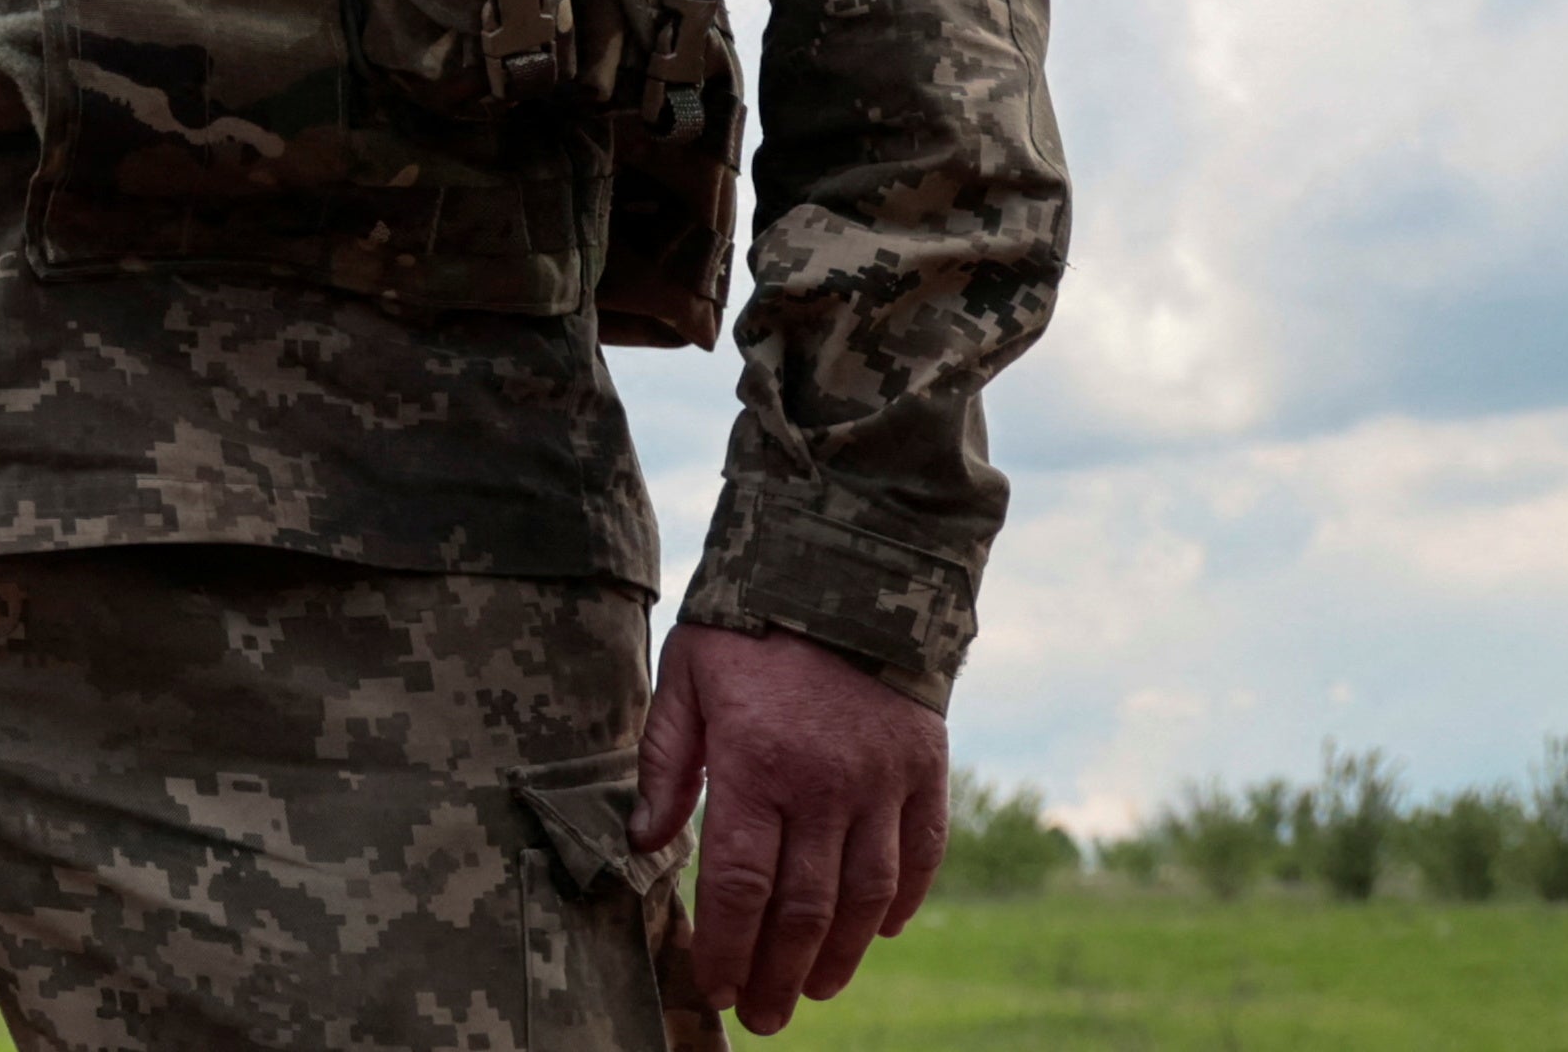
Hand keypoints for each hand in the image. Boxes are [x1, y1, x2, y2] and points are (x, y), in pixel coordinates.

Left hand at [629, 623, 946, 1033]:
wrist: (845, 560)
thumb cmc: (749, 622)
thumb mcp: (684, 676)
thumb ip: (663, 762)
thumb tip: (643, 844)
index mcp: (755, 764)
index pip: (740, 886)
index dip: (727, 948)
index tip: (713, 986)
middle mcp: (824, 783)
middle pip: (803, 908)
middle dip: (780, 973)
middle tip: (765, 1016)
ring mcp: (881, 779)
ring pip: (864, 895)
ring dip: (841, 954)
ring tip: (817, 989)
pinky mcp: (925, 767)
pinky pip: (921, 853)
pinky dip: (903, 899)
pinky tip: (879, 930)